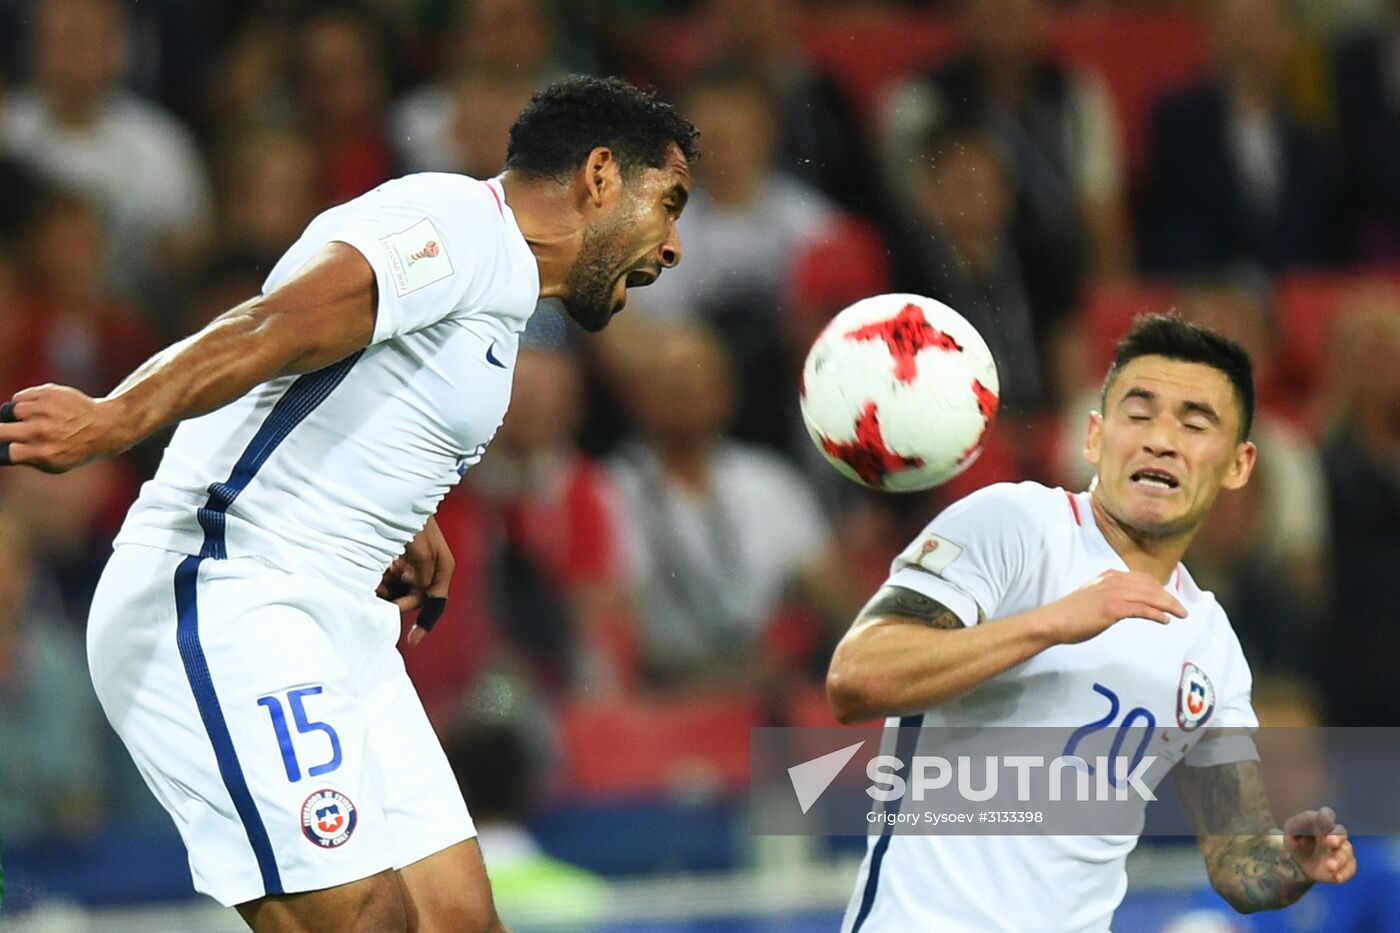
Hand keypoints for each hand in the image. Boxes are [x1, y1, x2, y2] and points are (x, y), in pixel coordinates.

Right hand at [0, 387, 123, 472]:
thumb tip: (1, 448)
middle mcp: (43, 431)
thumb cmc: (73, 448)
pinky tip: (38, 410)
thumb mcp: (53, 464)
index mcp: (44, 453)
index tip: (8, 445)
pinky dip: (24, 404)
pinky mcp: (49, 393)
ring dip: (15, 416)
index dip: (3, 449)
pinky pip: (19, 397)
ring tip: (32, 420)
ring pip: (9, 411)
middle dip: (2, 432)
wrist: (104, 426)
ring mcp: (45, 410)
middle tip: (9, 432)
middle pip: (0, 431)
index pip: (5, 452)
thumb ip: (24, 458)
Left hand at [376, 515, 454, 645]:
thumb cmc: (410, 516)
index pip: (436, 602)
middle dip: (398, 602)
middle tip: (377, 601)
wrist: (392, 493)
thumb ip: (423, 572)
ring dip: (387, 592)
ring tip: (371, 583)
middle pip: (416, 599)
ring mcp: (414, 563)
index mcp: (442, 566)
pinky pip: (391, 579)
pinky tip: (371, 574)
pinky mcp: (399, 558)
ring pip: (401, 590)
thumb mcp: (418, 545)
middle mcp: (431, 567)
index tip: (412, 640)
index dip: (426, 623)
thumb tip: (420, 592)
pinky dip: (381, 581)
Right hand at [1043, 569, 1187, 644]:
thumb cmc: (1071, 613)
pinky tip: (1165, 620)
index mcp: (1109, 575)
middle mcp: (1113, 580)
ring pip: (1150, 596)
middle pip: (1150, 586)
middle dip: (1169, 597)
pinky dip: (1156, 614)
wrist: (1054, 621)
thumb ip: (1111, 595)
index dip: (1160, 589)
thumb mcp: (1094, 596)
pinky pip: (1142, 609)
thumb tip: (1129, 604)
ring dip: (1169, 606)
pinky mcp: (1113, 608)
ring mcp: (1113, 593)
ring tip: (1180, 615)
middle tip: (1182, 610)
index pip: (1143, 579)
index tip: (1170, 599)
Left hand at [1283, 807, 1355, 884]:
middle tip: (1330, 843)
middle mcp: (1334, 834)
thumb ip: (1292, 827)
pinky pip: (1349, 868)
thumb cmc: (1297, 840)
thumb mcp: (1290, 832)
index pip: (1326, 815)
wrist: (1301, 863)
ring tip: (1329, 866)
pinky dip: (1344, 873)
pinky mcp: (1346, 865)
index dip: (1326, 817)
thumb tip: (1285, 828)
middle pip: (1340, 832)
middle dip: (1336, 836)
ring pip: (1346, 851)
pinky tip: (1336, 878)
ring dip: (1339, 859)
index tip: (1323, 821)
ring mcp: (1342, 849)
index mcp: (1320, 822)